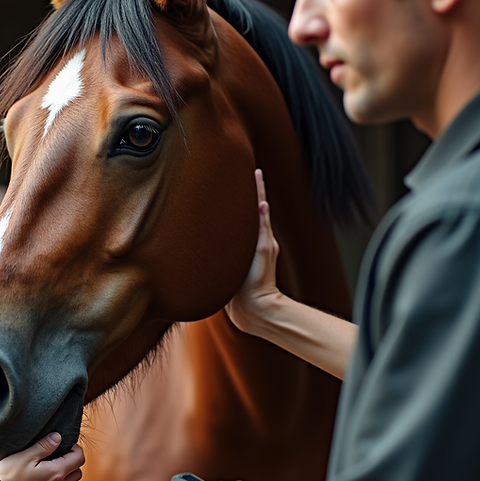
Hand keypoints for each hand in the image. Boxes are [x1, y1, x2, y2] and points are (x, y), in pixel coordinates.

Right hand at [0, 432, 84, 480]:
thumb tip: (58, 437)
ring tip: (47, 468)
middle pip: (77, 473)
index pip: (79, 459)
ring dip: (63, 476)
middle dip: (72, 462)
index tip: (65, 444)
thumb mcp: (26, 454)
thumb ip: (45, 446)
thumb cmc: (9, 475)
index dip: (75, 449)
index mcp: (56, 473)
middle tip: (59, 455)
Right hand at [227, 169, 281, 335]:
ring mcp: (243, 254)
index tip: (256, 170)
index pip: (259, 207)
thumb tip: (263, 205)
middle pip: (249, 215)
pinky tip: (216, 231)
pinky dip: (225, 234)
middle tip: (239, 178)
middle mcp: (254, 243)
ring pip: (238, 229)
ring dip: (234, 215)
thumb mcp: (262, 252)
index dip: (257, 189)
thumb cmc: (258, 282)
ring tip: (225, 199)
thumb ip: (262, 230)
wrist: (253, 310)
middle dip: (245, 197)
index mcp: (262, 237)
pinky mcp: (234, 265)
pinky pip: (229, 244)